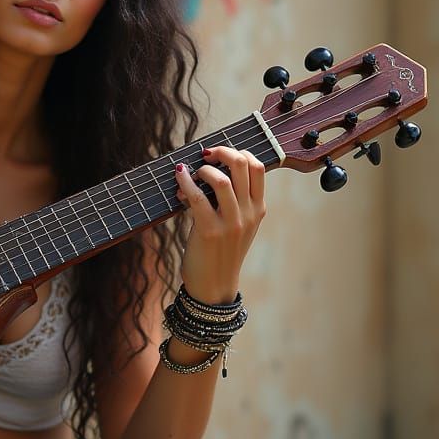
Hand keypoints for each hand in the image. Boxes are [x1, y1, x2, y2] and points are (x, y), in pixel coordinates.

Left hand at [173, 146, 265, 302]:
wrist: (214, 286)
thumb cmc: (220, 253)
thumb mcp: (237, 226)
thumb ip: (233, 202)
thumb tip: (208, 172)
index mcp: (258, 209)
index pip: (259, 167)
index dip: (239, 152)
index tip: (221, 154)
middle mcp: (249, 213)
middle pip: (242, 165)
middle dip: (221, 151)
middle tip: (204, 155)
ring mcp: (231, 223)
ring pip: (222, 179)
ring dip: (203, 170)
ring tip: (192, 174)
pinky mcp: (210, 231)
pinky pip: (197, 197)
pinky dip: (185, 182)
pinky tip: (179, 176)